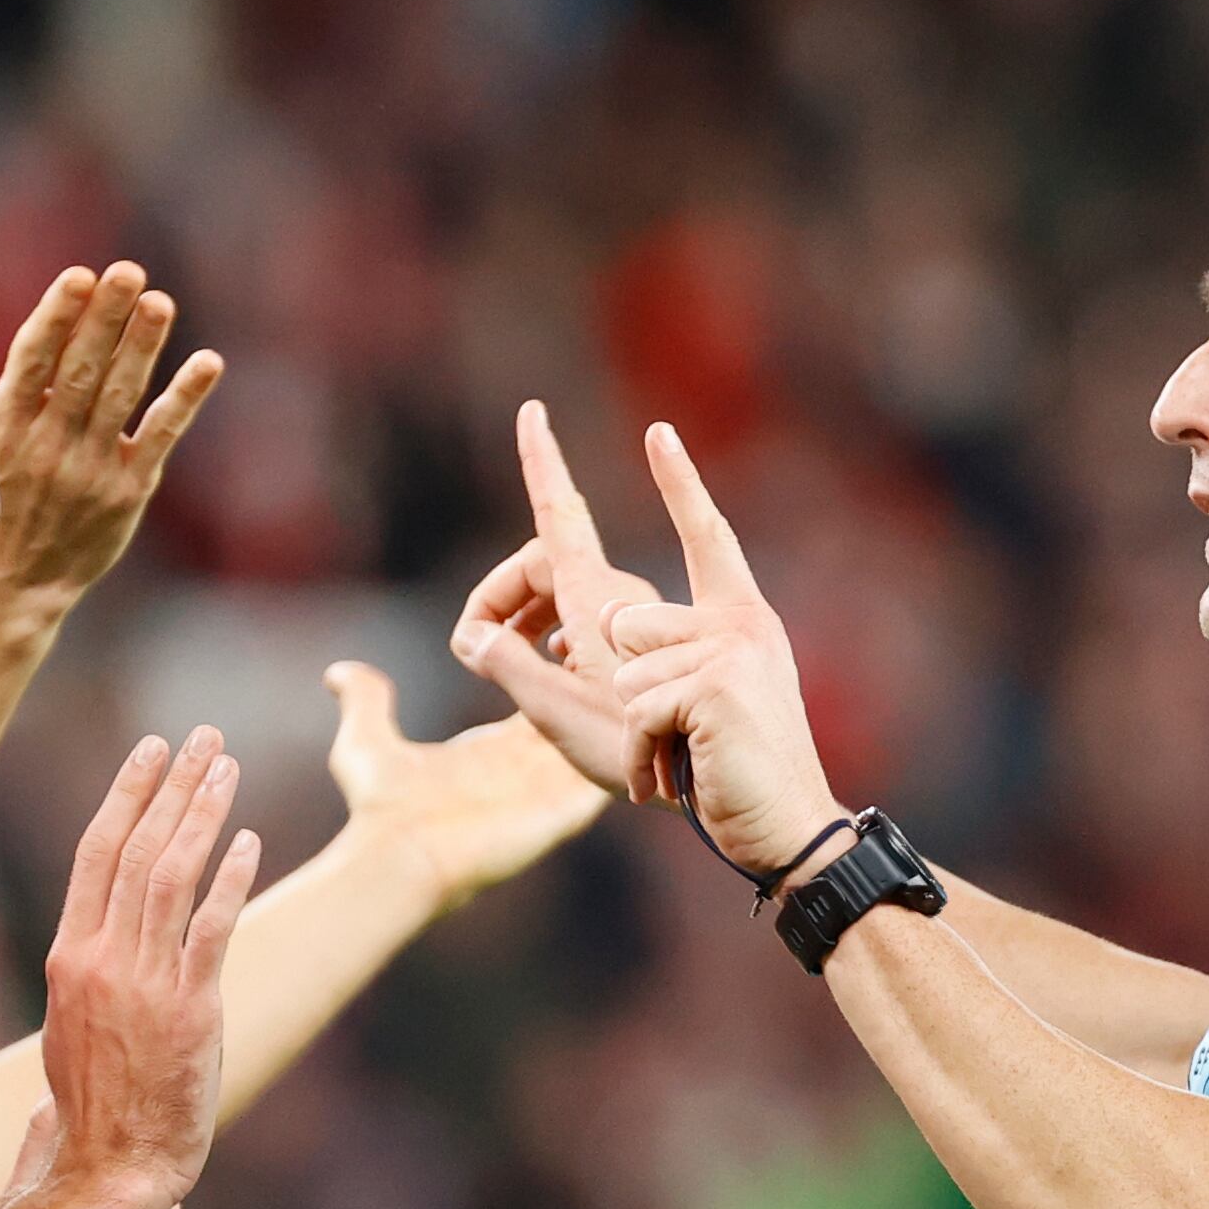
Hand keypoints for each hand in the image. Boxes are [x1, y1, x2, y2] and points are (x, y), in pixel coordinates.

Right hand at [0, 264, 225, 613]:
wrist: (10, 590)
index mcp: (4, 427)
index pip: (32, 361)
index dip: (57, 317)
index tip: (79, 277)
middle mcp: (48, 444)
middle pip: (80, 370)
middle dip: (105, 318)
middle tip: (129, 272)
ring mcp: (90, 468)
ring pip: (119, 396)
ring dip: (142, 346)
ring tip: (159, 301)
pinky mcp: (127, 490)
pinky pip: (159, 436)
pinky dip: (185, 399)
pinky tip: (207, 363)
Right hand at [40, 730, 259, 1202]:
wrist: (109, 1165)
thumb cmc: (96, 1104)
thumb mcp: (73, 1025)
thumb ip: (89, 972)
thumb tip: (99, 938)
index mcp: (70, 956)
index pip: (96, 853)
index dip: (126, 794)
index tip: (151, 751)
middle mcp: (101, 960)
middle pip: (138, 849)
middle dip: (173, 785)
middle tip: (202, 736)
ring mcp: (144, 984)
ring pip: (172, 876)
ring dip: (203, 813)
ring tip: (228, 767)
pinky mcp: (189, 1011)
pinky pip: (210, 930)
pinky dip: (229, 878)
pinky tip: (247, 840)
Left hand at [322, 659, 612, 913]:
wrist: (399, 856)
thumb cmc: (381, 808)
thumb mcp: (366, 741)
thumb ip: (364, 700)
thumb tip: (337, 673)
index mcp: (495, 751)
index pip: (544, 701)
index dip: (557, 668)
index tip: (567, 632)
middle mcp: (529, 771)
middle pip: (579, 717)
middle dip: (594, 684)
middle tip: (609, 643)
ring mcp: (553, 793)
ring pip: (601, 741)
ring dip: (615, 709)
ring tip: (626, 665)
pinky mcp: (567, 811)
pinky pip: (609, 770)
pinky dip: (622, 740)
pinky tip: (628, 704)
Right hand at [449, 399, 682, 795]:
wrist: (736, 795)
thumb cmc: (655, 759)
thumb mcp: (564, 717)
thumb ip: (511, 669)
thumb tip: (474, 638)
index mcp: (601, 605)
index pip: (561, 522)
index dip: (544, 467)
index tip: (533, 414)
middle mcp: (622, 605)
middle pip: (548, 564)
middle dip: (504, 588)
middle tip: (473, 641)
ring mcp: (641, 626)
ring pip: (569, 596)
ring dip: (528, 616)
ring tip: (502, 656)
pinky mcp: (653, 650)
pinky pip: (594, 622)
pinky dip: (558, 634)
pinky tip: (551, 667)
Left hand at [568, 418, 847, 880]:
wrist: (787, 831)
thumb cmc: (729, 781)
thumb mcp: (679, 711)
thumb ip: (636, 661)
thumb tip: (578, 623)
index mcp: (738, 620)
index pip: (705, 537)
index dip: (681, 483)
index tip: (660, 431)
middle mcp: (741, 623)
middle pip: (623, 621)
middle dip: (626, 688)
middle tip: (678, 737)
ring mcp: (732, 651)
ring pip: (623, 670)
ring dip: (635, 733)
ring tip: (681, 763)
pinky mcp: (716, 685)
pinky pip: (637, 708)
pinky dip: (640, 756)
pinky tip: (672, 782)